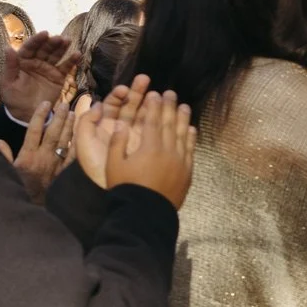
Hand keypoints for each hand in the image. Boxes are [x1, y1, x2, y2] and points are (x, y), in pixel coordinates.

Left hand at [0, 31, 76, 124]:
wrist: (27, 114)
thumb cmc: (14, 98)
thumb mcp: (8, 82)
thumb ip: (10, 65)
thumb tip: (8, 47)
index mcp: (22, 61)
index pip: (30, 48)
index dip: (37, 40)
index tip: (45, 33)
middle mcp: (36, 62)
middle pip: (45, 49)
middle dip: (52, 43)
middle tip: (60, 38)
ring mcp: (48, 68)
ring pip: (56, 55)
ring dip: (62, 48)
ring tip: (68, 41)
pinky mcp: (58, 77)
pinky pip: (66, 67)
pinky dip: (72, 61)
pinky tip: (78, 55)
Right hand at [0, 100, 78, 202]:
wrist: (34, 206)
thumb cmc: (19, 187)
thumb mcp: (7, 172)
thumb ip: (3, 156)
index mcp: (27, 156)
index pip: (34, 131)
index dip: (39, 115)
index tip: (45, 104)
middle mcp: (43, 157)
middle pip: (53, 132)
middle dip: (59, 116)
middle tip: (65, 103)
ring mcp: (57, 164)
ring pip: (65, 141)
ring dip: (70, 126)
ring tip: (73, 112)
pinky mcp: (66, 171)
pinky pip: (74, 155)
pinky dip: (78, 143)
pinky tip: (82, 133)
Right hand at [105, 89, 195, 206]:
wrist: (145, 213)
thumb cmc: (126, 188)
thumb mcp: (114, 165)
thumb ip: (117, 143)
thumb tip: (121, 123)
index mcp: (148, 147)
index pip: (152, 121)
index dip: (153, 106)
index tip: (154, 94)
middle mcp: (167, 151)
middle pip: (169, 124)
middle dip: (169, 107)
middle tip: (171, 93)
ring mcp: (180, 161)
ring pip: (183, 135)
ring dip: (183, 119)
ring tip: (184, 105)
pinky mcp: (187, 171)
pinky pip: (190, 150)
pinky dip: (191, 138)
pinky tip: (192, 129)